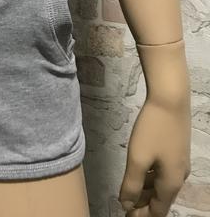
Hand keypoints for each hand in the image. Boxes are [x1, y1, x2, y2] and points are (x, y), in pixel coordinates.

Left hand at [119, 89, 190, 215]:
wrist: (171, 99)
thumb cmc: (153, 130)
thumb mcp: (138, 159)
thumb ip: (131, 184)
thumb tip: (127, 205)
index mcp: (171, 183)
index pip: (158, 211)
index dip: (142, 216)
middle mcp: (179, 176)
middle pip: (160, 200)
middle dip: (143, 206)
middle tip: (125, 207)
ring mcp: (179, 163)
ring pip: (160, 185)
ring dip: (145, 192)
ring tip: (129, 195)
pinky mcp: (175, 150)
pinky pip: (162, 173)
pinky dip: (149, 178)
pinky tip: (138, 175)